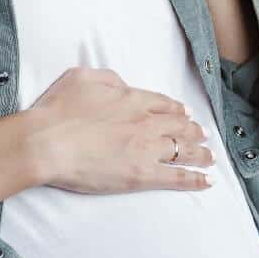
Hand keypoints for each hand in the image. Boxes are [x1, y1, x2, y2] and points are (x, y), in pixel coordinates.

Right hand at [26, 67, 213, 195]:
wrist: (47, 143)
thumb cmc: (58, 111)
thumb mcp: (82, 77)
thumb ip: (108, 78)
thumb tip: (124, 85)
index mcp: (132, 98)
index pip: (163, 104)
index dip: (177, 109)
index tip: (185, 113)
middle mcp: (145, 122)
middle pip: (179, 126)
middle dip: (194, 130)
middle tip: (202, 134)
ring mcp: (147, 149)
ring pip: (184, 149)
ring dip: (201, 152)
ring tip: (211, 156)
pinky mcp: (143, 174)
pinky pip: (178, 176)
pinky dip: (196, 179)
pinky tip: (208, 180)